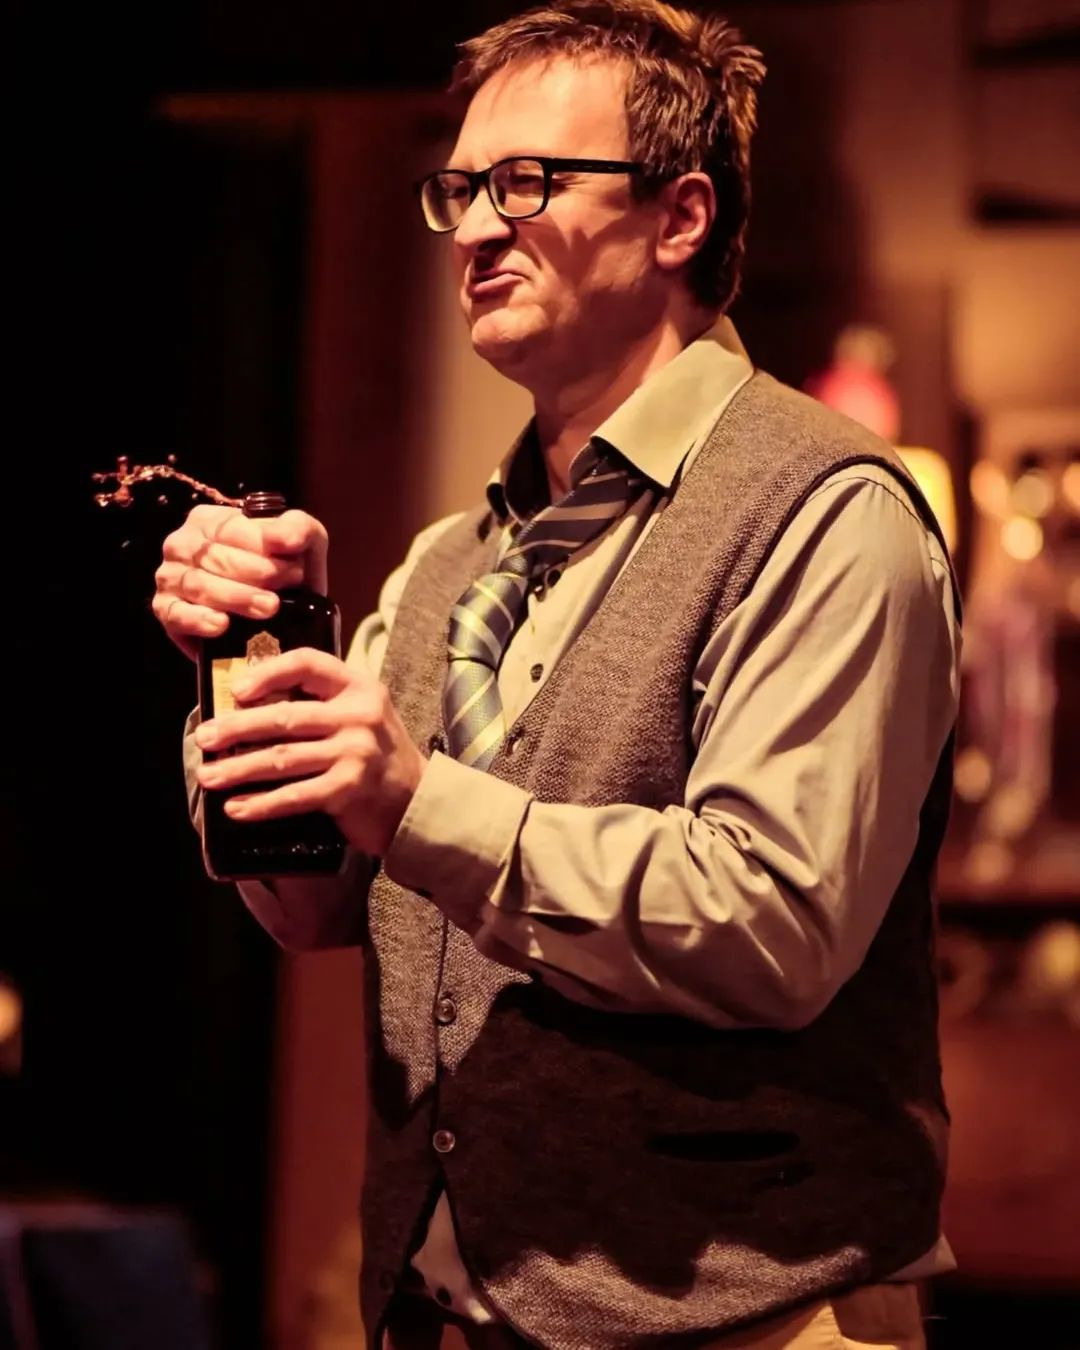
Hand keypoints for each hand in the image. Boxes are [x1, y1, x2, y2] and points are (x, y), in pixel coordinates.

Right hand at [152, 504, 328, 659]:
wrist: (278, 616)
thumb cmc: (284, 571)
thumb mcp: (303, 542)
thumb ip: (297, 529)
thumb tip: (282, 540)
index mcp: (209, 520)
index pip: (230, 529)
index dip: (263, 549)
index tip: (295, 569)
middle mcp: (183, 544)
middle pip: (214, 557)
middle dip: (255, 575)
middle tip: (285, 592)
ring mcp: (170, 577)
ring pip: (199, 585)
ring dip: (237, 598)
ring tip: (269, 608)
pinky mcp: (166, 610)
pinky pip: (176, 613)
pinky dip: (198, 619)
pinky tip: (222, 625)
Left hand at [193, 647, 426, 856]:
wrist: (415, 799)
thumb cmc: (375, 752)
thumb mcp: (359, 712)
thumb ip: (319, 700)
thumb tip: (249, 701)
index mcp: (359, 687)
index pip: (307, 664)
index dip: (268, 672)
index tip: (236, 690)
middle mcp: (359, 715)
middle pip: (284, 716)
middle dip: (236, 728)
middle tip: (204, 738)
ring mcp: (354, 753)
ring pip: (282, 758)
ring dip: (238, 769)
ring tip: (208, 776)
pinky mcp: (347, 789)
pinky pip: (293, 795)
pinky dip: (260, 804)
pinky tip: (236, 808)